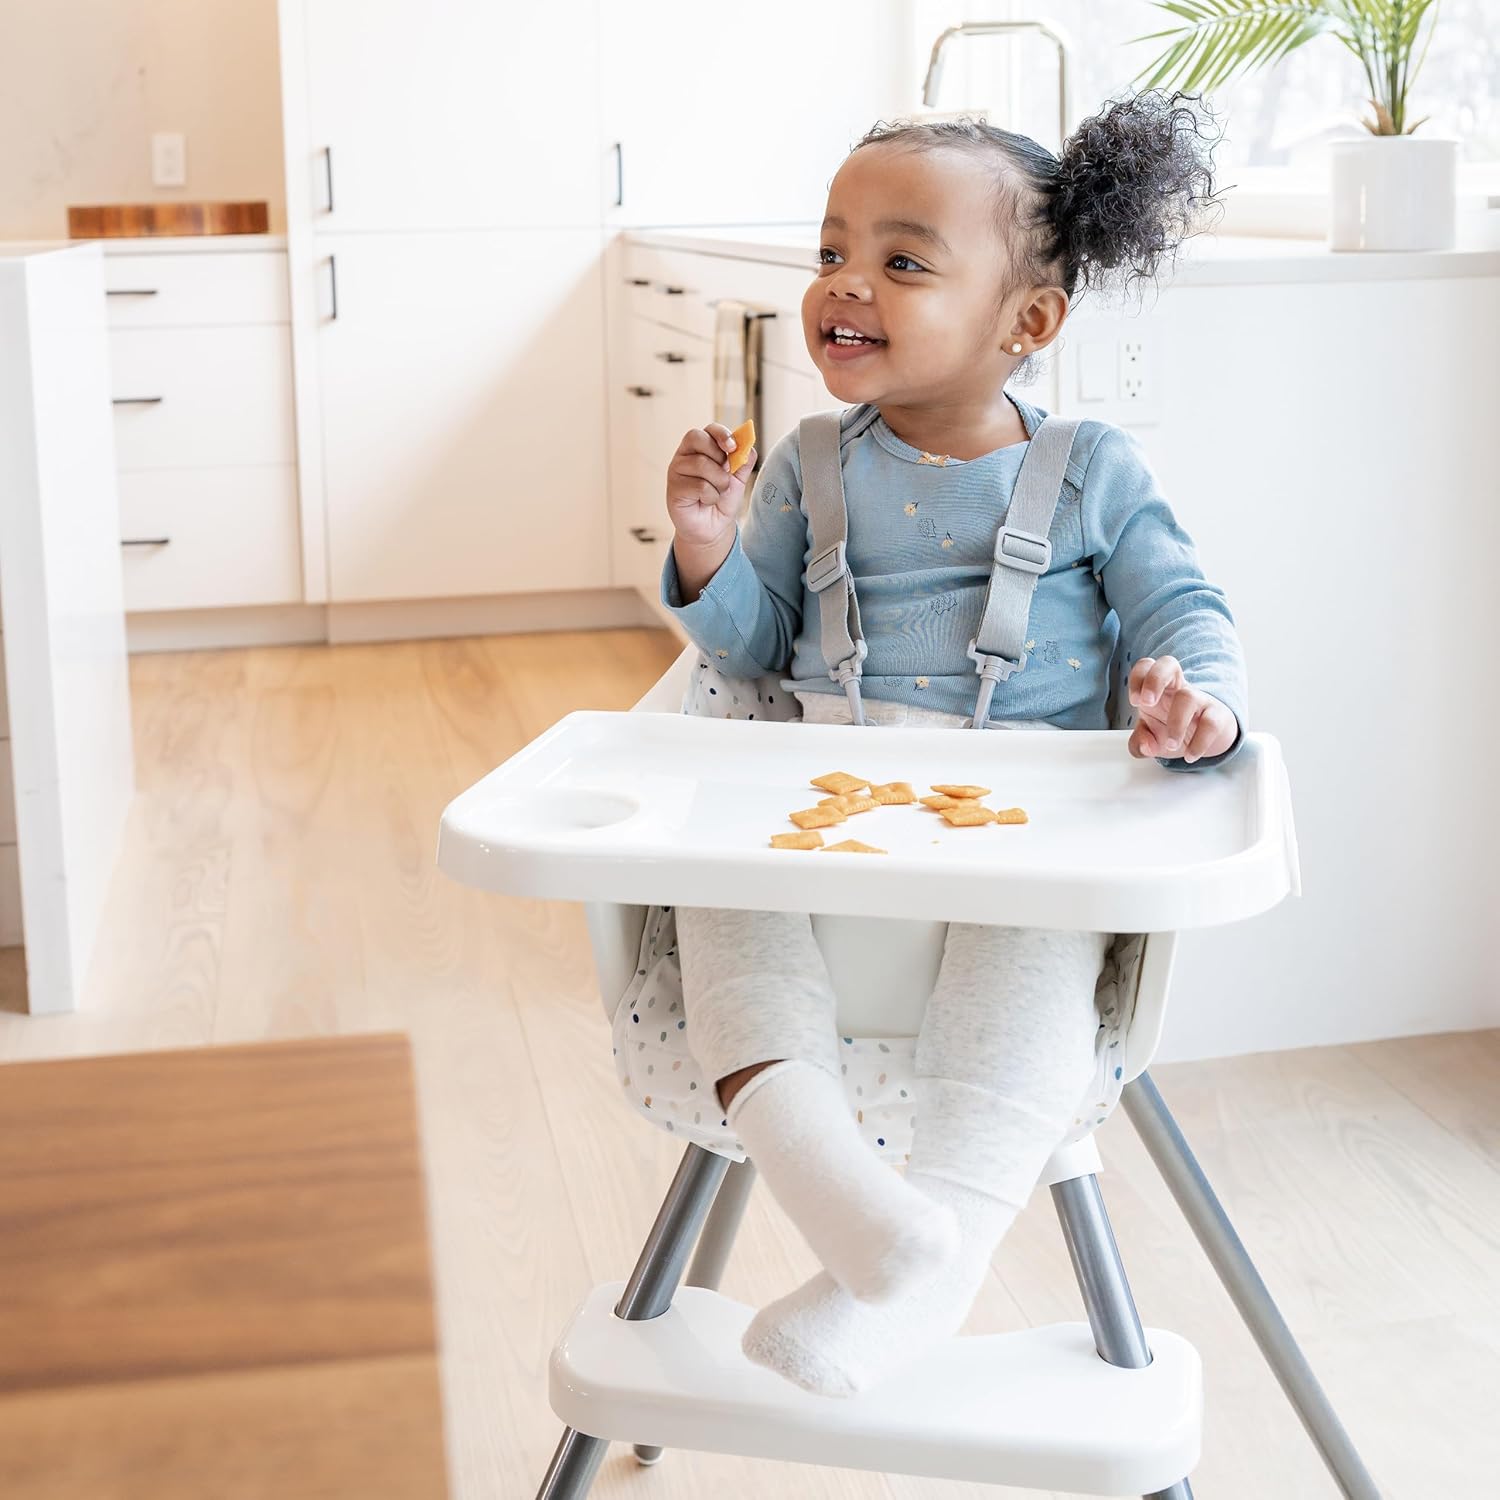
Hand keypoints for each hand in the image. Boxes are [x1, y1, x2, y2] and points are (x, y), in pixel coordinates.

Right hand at [665, 422, 757, 548]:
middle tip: (725, 474)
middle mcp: (684, 455)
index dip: (721, 434)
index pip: (708, 429)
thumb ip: (744, 461)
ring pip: (701, 464)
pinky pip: (699, 485)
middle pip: (699, 440)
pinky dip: (711, 496)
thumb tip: (749, 446)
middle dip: (719, 458)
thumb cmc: (722, 499)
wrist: (713, 527)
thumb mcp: (738, 479)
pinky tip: (706, 501)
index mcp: (700, 448)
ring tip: (718, 493)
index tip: (733, 447)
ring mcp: (676, 471)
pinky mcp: (673, 489)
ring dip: (719, 482)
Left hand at [1127, 656, 1236, 764]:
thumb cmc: (1174, 729)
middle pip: (1168, 664)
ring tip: (1171, 745)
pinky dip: (1199, 743)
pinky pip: (1211, 724)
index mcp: (1158, 689)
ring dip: (1176, 724)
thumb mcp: (1151, 736)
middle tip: (1147, 703)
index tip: (1135, 701)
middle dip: (1154, 679)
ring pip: (1188, 697)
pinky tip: (1190, 755)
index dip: (1138, 678)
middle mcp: (1178, 689)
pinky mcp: (1218, 716)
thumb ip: (1140, 742)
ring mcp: (1199, 700)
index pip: (1146, 667)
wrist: (1206, 740)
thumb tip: (1145, 746)